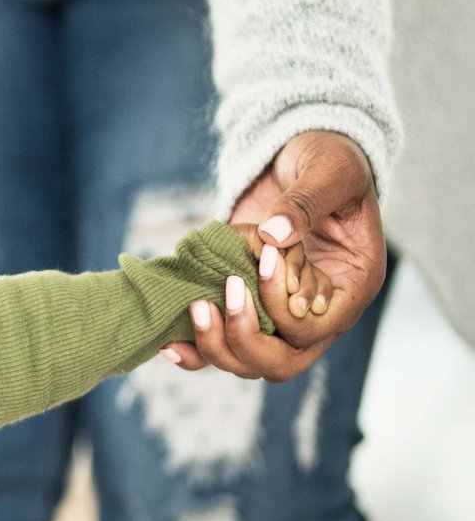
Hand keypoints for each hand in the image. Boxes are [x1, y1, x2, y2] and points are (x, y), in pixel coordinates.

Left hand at [160, 130, 386, 380]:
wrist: (299, 157)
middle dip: (246, 339)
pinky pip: (221, 346)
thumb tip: (275, 235)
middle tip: (221, 295)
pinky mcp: (246, 306)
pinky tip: (168, 343)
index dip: (282, 304)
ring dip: (217, 345)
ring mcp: (278, 315)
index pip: (316, 328)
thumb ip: (307, 202)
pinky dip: (196, 350)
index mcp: (351, 286)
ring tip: (195, 306)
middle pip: (283, 362)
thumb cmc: (330, 160)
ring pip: (249, 363)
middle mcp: (317, 312)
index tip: (262, 258)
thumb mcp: (330, 170)